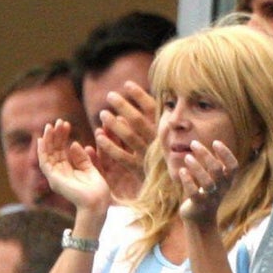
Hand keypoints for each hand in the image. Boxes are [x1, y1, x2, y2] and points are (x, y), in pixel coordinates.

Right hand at [37, 120, 110, 213]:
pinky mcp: (54, 179)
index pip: (61, 151)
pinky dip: (42, 151)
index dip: (62, 137)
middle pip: (53, 151)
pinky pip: (44, 163)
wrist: (97, 203)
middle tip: (59, 121)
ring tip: (51, 126)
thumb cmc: (97, 189)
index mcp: (67, 171)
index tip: (65, 124)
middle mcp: (58, 173)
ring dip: (48, 140)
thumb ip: (81, 157)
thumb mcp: (90, 168)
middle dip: (55, 135)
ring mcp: (55, 177)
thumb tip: (73, 143)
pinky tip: (42, 139)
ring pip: (47, 154)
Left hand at [95, 82, 157, 199]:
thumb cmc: (167, 156)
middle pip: (139, 121)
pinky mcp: (139, 170)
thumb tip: (142, 98)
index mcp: (164, 131)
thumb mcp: (166, 135)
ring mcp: (148, 156)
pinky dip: (110, 147)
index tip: (127, 84)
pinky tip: (99, 137)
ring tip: (103, 114)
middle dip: (124, 107)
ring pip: (129, 137)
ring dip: (114, 125)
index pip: (152, 109)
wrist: (173, 187)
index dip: (140, 96)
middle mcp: (157, 142)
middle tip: (110, 96)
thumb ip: (156, 119)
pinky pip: (122, 157)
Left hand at [177, 140, 238, 226]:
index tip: (215, 142)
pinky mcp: (198, 204)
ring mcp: (210, 197)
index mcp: (228, 181)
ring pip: (207, 182)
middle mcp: (221, 189)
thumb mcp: (214, 179)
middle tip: (194, 143)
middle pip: (217, 170)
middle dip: (205, 155)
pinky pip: (194, 193)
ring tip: (187, 157)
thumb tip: (208, 144)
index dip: (226, 153)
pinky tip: (182, 171)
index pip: (233, 166)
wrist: (200, 219)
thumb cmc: (206, 193)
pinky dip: (188, 181)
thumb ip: (213, 164)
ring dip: (196, 167)